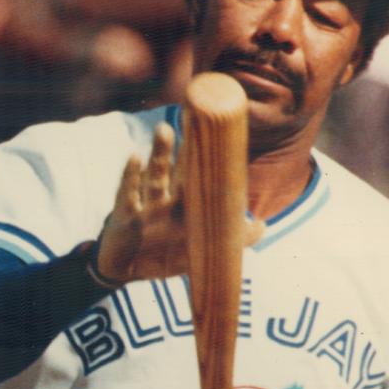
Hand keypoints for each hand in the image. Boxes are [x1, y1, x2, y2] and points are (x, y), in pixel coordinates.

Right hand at [93, 123, 262, 285]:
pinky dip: (130, 175)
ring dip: (159, 152)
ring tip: (165, 129)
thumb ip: (233, 238)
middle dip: (183, 145)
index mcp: (184, 205)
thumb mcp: (198, 251)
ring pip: (154, 175)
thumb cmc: (162, 257)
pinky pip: (128, 193)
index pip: (197, 173)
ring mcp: (145, 205)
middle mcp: (165, 199)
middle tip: (193, 116)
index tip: (215, 127)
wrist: (126, 271)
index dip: (205, 153)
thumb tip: (263, 223)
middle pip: (177, 167)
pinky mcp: (125, 216)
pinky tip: (134, 156)